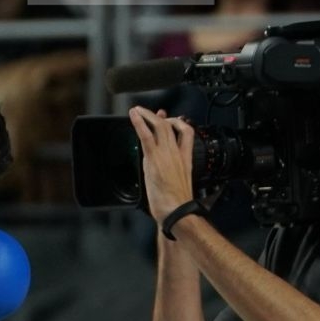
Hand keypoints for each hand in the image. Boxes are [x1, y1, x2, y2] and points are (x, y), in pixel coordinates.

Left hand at [128, 106, 195, 224]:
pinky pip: (146, 135)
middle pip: (172, 126)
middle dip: (159, 116)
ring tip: (137, 110)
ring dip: (147, 115)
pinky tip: (133, 115)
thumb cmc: (176, 204)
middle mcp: (177, 154)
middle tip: (148, 111)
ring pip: (159, 127)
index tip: (171, 118)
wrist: (178, 210)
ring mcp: (167, 154)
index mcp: (186, 160)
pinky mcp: (155, 158)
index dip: (179, 123)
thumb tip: (162, 174)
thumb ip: (170, 175)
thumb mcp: (177, 185)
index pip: (187, 134)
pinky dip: (139, 122)